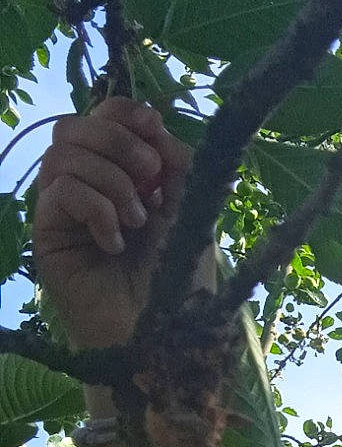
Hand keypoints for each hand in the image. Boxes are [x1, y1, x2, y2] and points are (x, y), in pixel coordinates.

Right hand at [34, 98, 194, 350]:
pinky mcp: (48, 233)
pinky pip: (60, 192)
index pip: (105, 116)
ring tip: (138, 221)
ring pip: (64, 155)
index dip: (125, 112)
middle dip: (118, 142)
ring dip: (111, 181)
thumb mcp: (189, 211)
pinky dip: (96, 210)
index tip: (155, 126)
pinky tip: (116, 243)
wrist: (160, 334)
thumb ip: (176, 164)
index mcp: (122, 173)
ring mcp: (63, 208)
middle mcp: (87, 184)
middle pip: (75, 126)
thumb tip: (155, 125)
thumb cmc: (176, 278)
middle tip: (151, 179)